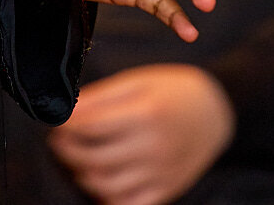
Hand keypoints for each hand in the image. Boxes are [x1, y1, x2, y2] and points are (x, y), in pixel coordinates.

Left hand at [49, 64, 235, 204]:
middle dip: (66, 150)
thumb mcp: (138, 82)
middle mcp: (154, 147)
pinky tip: (100, 180)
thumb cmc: (173, 92)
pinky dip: (106, 197)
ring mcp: (160, 173)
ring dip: (81, 173)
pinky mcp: (166, 191)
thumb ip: (101, 96)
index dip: (65, 125)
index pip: (90, 127)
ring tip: (77, 159)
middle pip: (93, 158)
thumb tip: (67, 110)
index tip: (56, 120)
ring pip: (105, 185)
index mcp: (146, 114)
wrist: (217, 113)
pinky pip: (127, 204)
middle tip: (59, 140)